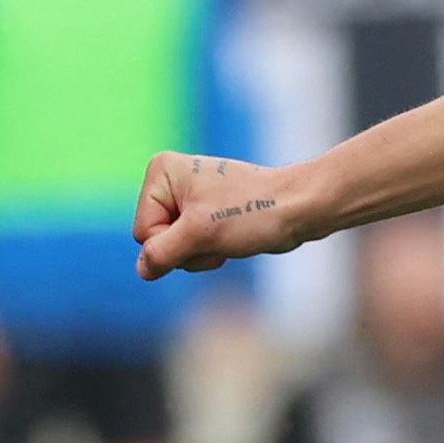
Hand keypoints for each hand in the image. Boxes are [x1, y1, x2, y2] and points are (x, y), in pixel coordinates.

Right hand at [136, 153, 311, 275]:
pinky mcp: (208, 214)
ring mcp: (190, 198)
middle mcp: (172, 180)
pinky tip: (234, 238)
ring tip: (230, 235)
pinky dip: (213, 251)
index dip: (173, 242)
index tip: (205, 227)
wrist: (301, 208)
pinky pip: (195, 246)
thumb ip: (162, 253)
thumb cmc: (252, 212)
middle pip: (157, 240)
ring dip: (203, 253)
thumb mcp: (199, 235)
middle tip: (220, 233)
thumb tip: (142, 269)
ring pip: (177, 248)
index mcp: (161, 172)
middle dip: (189, 248)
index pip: (143, 231)